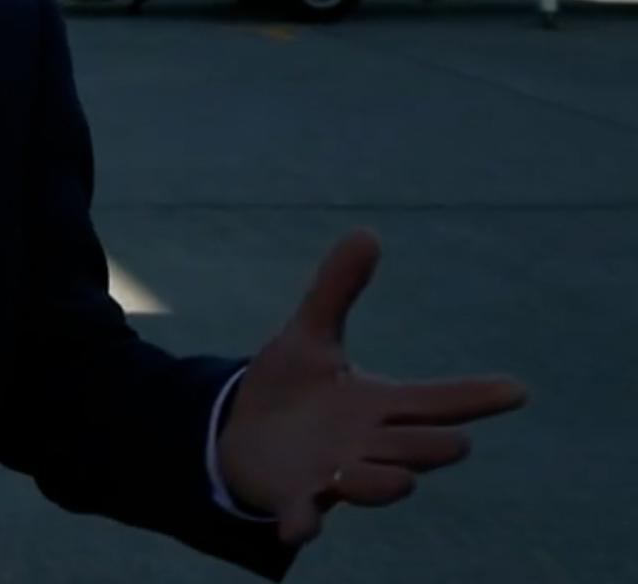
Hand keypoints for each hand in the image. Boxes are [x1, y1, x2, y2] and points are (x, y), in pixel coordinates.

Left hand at [216, 229, 526, 544]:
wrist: (241, 434)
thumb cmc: (289, 390)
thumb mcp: (309, 336)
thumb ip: (336, 289)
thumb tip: (366, 231)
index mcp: (380, 405)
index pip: (438, 399)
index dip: (477, 396)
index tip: (517, 389)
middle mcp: (370, 444)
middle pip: (423, 448)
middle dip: (434, 444)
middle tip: (449, 438)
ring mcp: (337, 474)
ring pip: (382, 485)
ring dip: (380, 480)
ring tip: (367, 470)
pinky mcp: (298, 496)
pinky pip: (308, 516)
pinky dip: (306, 521)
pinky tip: (301, 526)